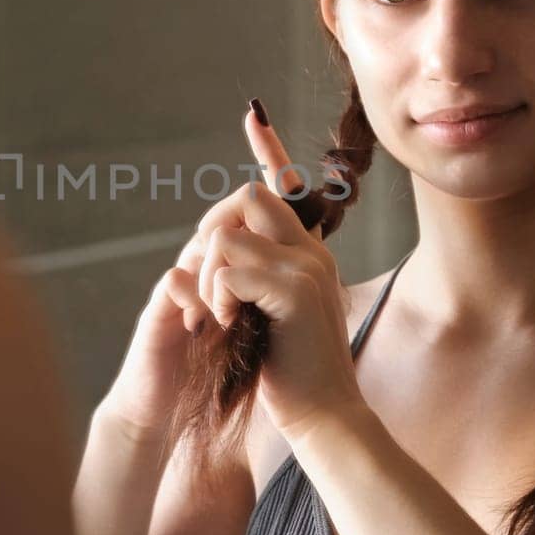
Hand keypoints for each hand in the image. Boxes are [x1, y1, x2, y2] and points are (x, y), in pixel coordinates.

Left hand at [188, 100, 367, 440]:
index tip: (252, 116)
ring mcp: (307, 269)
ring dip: (209, 277)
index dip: (269, 149)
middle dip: (214, 235)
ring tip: (219, 317)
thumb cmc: (294, 374)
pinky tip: (228, 325)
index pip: (283, 188)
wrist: (325, 418)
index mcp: (307, 254)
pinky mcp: (294, 292)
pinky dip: (217, 297)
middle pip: (249, 199)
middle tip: (209, 288)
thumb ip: (259, 279)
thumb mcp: (274, 316)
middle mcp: (312, 252)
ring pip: (230, 236)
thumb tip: (224, 251)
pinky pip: (232, 269)